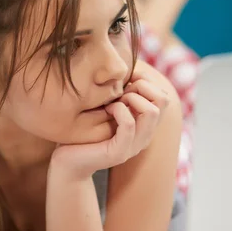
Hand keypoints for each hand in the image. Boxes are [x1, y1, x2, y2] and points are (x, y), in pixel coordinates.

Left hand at [51, 70, 170, 179]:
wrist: (67, 162)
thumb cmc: (83, 130)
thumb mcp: (106, 106)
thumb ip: (121, 93)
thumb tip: (130, 68)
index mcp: (145, 125)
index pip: (164, 96)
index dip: (146, 80)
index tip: (125, 80)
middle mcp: (145, 135)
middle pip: (164, 100)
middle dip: (142, 86)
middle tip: (120, 91)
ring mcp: (134, 145)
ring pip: (152, 112)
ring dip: (131, 98)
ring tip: (114, 100)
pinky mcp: (120, 152)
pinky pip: (129, 124)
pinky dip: (119, 110)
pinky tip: (107, 109)